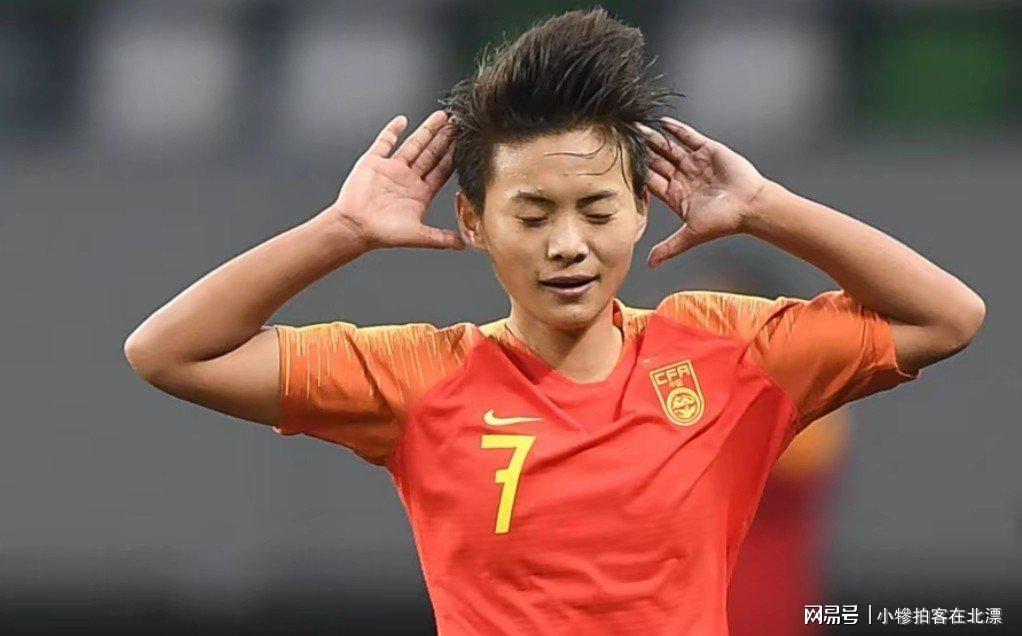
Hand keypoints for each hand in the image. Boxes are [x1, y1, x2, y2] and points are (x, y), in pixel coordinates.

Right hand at [324, 110, 463, 250]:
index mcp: (420, 194)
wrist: (354, 227)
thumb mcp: (418, 235)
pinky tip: (403, 121)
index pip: (441, 171)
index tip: (464, 143)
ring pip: (413, 145)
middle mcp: (408, 179)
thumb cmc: (383, 234)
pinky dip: (393, 130)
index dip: (453, 157)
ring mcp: (391, 169)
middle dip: (444, 139)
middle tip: (457, 124)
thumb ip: (440, 237)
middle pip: (431, 154)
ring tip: (441, 117)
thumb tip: (463, 244)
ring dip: (427, 131)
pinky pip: (384, 142)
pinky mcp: (373, 162)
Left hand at [638, 116, 768, 266]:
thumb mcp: (691, 235)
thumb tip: (651, 265)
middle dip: (641, 151)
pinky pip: (688, 137)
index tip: (619, 164)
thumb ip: (669, 247)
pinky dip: (676, 129)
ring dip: (654, 138)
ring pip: (669, 148)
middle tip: (624, 139)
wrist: (750, 206)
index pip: (650, 181)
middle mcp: (683, 177)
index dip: (636, 172)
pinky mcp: (708, 150)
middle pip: (656, 162)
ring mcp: (694, 163)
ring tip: (638, 127)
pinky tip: (662, 122)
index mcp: (675, 195)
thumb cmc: (724, 221)